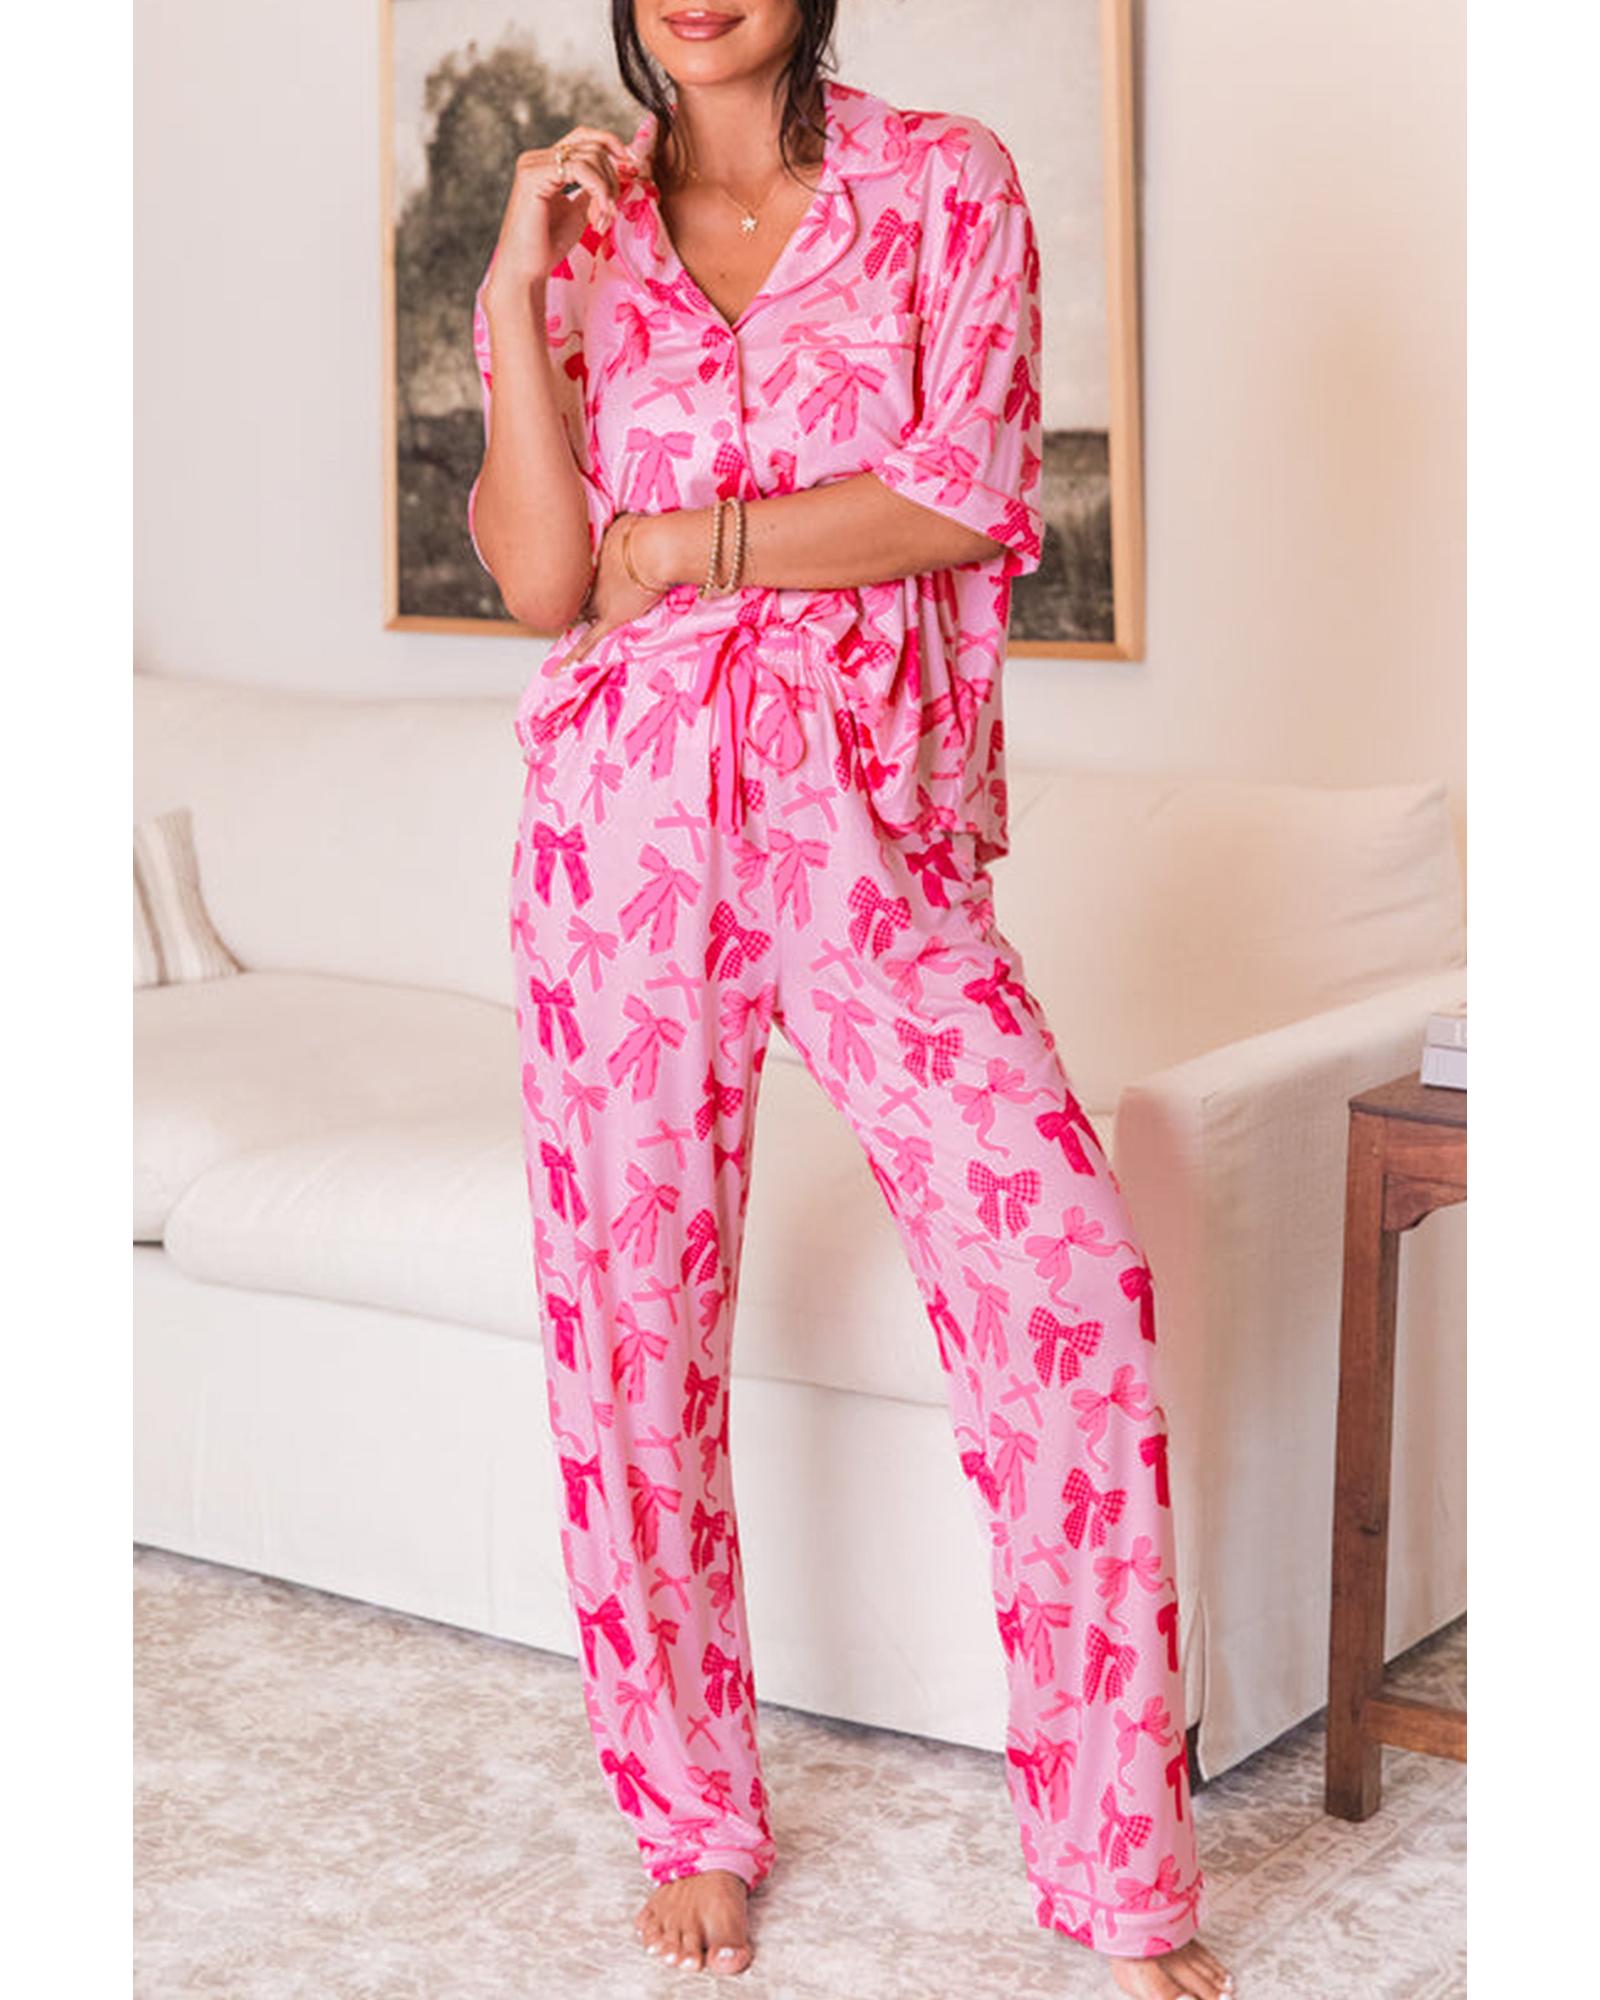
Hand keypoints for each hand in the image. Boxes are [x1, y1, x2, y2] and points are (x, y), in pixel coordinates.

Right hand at [483, 124, 638, 299]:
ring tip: (602, 219)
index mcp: (545, 164)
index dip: (610, 144)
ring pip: (589, 156)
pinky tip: (598, 214)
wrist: (526, 270)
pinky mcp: (533, 177)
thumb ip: (592, 189)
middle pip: (591, 146)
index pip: (583, 137)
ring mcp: (533, 165)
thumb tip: (618, 171)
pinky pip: (580, 169)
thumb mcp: (578, 210)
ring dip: (606, 189)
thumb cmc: (548, 245)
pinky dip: (598, 189)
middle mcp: (537, 159)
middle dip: (612, 178)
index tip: (631, 164)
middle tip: (610, 212)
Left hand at [568, 512, 673, 661]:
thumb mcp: (622, 524)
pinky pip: (589, 641)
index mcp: (590, 560)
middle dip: (571, 600)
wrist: (655, 549)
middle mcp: (589, 582)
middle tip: (564, 604)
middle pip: (575, 596)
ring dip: (574, 622)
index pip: (574, 574)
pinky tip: (559, 668)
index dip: (572, 579)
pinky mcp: (611, 619)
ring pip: (580, 616)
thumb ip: (617, 533)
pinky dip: (574, 654)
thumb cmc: (643, 533)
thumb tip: (621, 527)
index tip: (567, 580)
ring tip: (557, 636)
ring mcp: (598, 601)